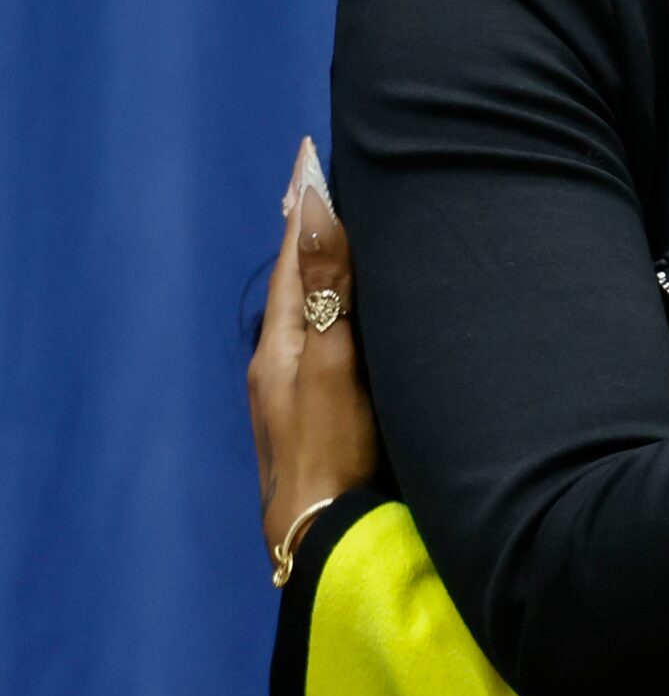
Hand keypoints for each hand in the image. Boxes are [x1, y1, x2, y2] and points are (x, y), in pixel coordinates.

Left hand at [249, 139, 379, 567]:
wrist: (324, 540)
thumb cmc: (331, 454)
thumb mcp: (332, 365)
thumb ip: (328, 289)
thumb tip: (314, 205)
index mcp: (282, 346)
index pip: (293, 258)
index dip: (304, 207)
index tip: (309, 155)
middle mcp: (287, 364)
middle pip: (299, 281)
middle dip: (311, 231)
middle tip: (321, 182)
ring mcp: (305, 394)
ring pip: (315, 313)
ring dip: (325, 270)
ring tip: (338, 235)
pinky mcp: (330, 416)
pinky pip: (332, 342)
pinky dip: (341, 311)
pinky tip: (358, 319)